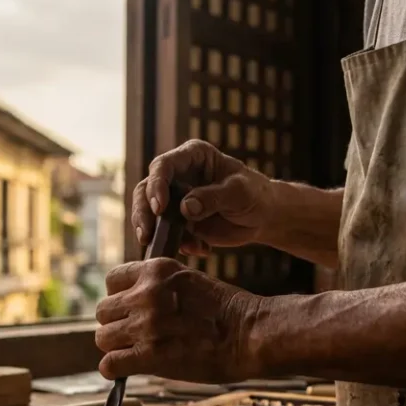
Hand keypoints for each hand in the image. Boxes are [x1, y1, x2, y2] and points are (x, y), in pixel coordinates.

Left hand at [94, 258, 263, 383]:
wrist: (252, 334)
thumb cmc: (227, 312)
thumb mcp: (189, 281)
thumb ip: (157, 288)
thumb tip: (129, 302)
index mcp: (156, 270)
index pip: (111, 280)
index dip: (118, 297)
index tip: (128, 309)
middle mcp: (146, 294)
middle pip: (103, 310)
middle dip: (115, 324)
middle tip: (132, 335)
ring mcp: (147, 324)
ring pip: (103, 337)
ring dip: (115, 347)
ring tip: (132, 352)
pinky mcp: (150, 355)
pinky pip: (111, 363)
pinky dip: (114, 369)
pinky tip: (124, 370)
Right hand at [133, 140, 276, 256]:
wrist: (262, 217)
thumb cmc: (255, 194)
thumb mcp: (239, 192)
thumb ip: (213, 197)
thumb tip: (185, 208)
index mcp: (192, 156)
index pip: (163, 166)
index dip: (156, 185)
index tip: (160, 208)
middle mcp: (177, 175)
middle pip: (146, 189)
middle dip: (143, 212)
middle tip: (146, 234)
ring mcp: (174, 199)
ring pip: (147, 213)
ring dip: (151, 231)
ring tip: (160, 246)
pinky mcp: (177, 221)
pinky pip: (165, 233)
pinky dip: (177, 244)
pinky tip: (201, 249)